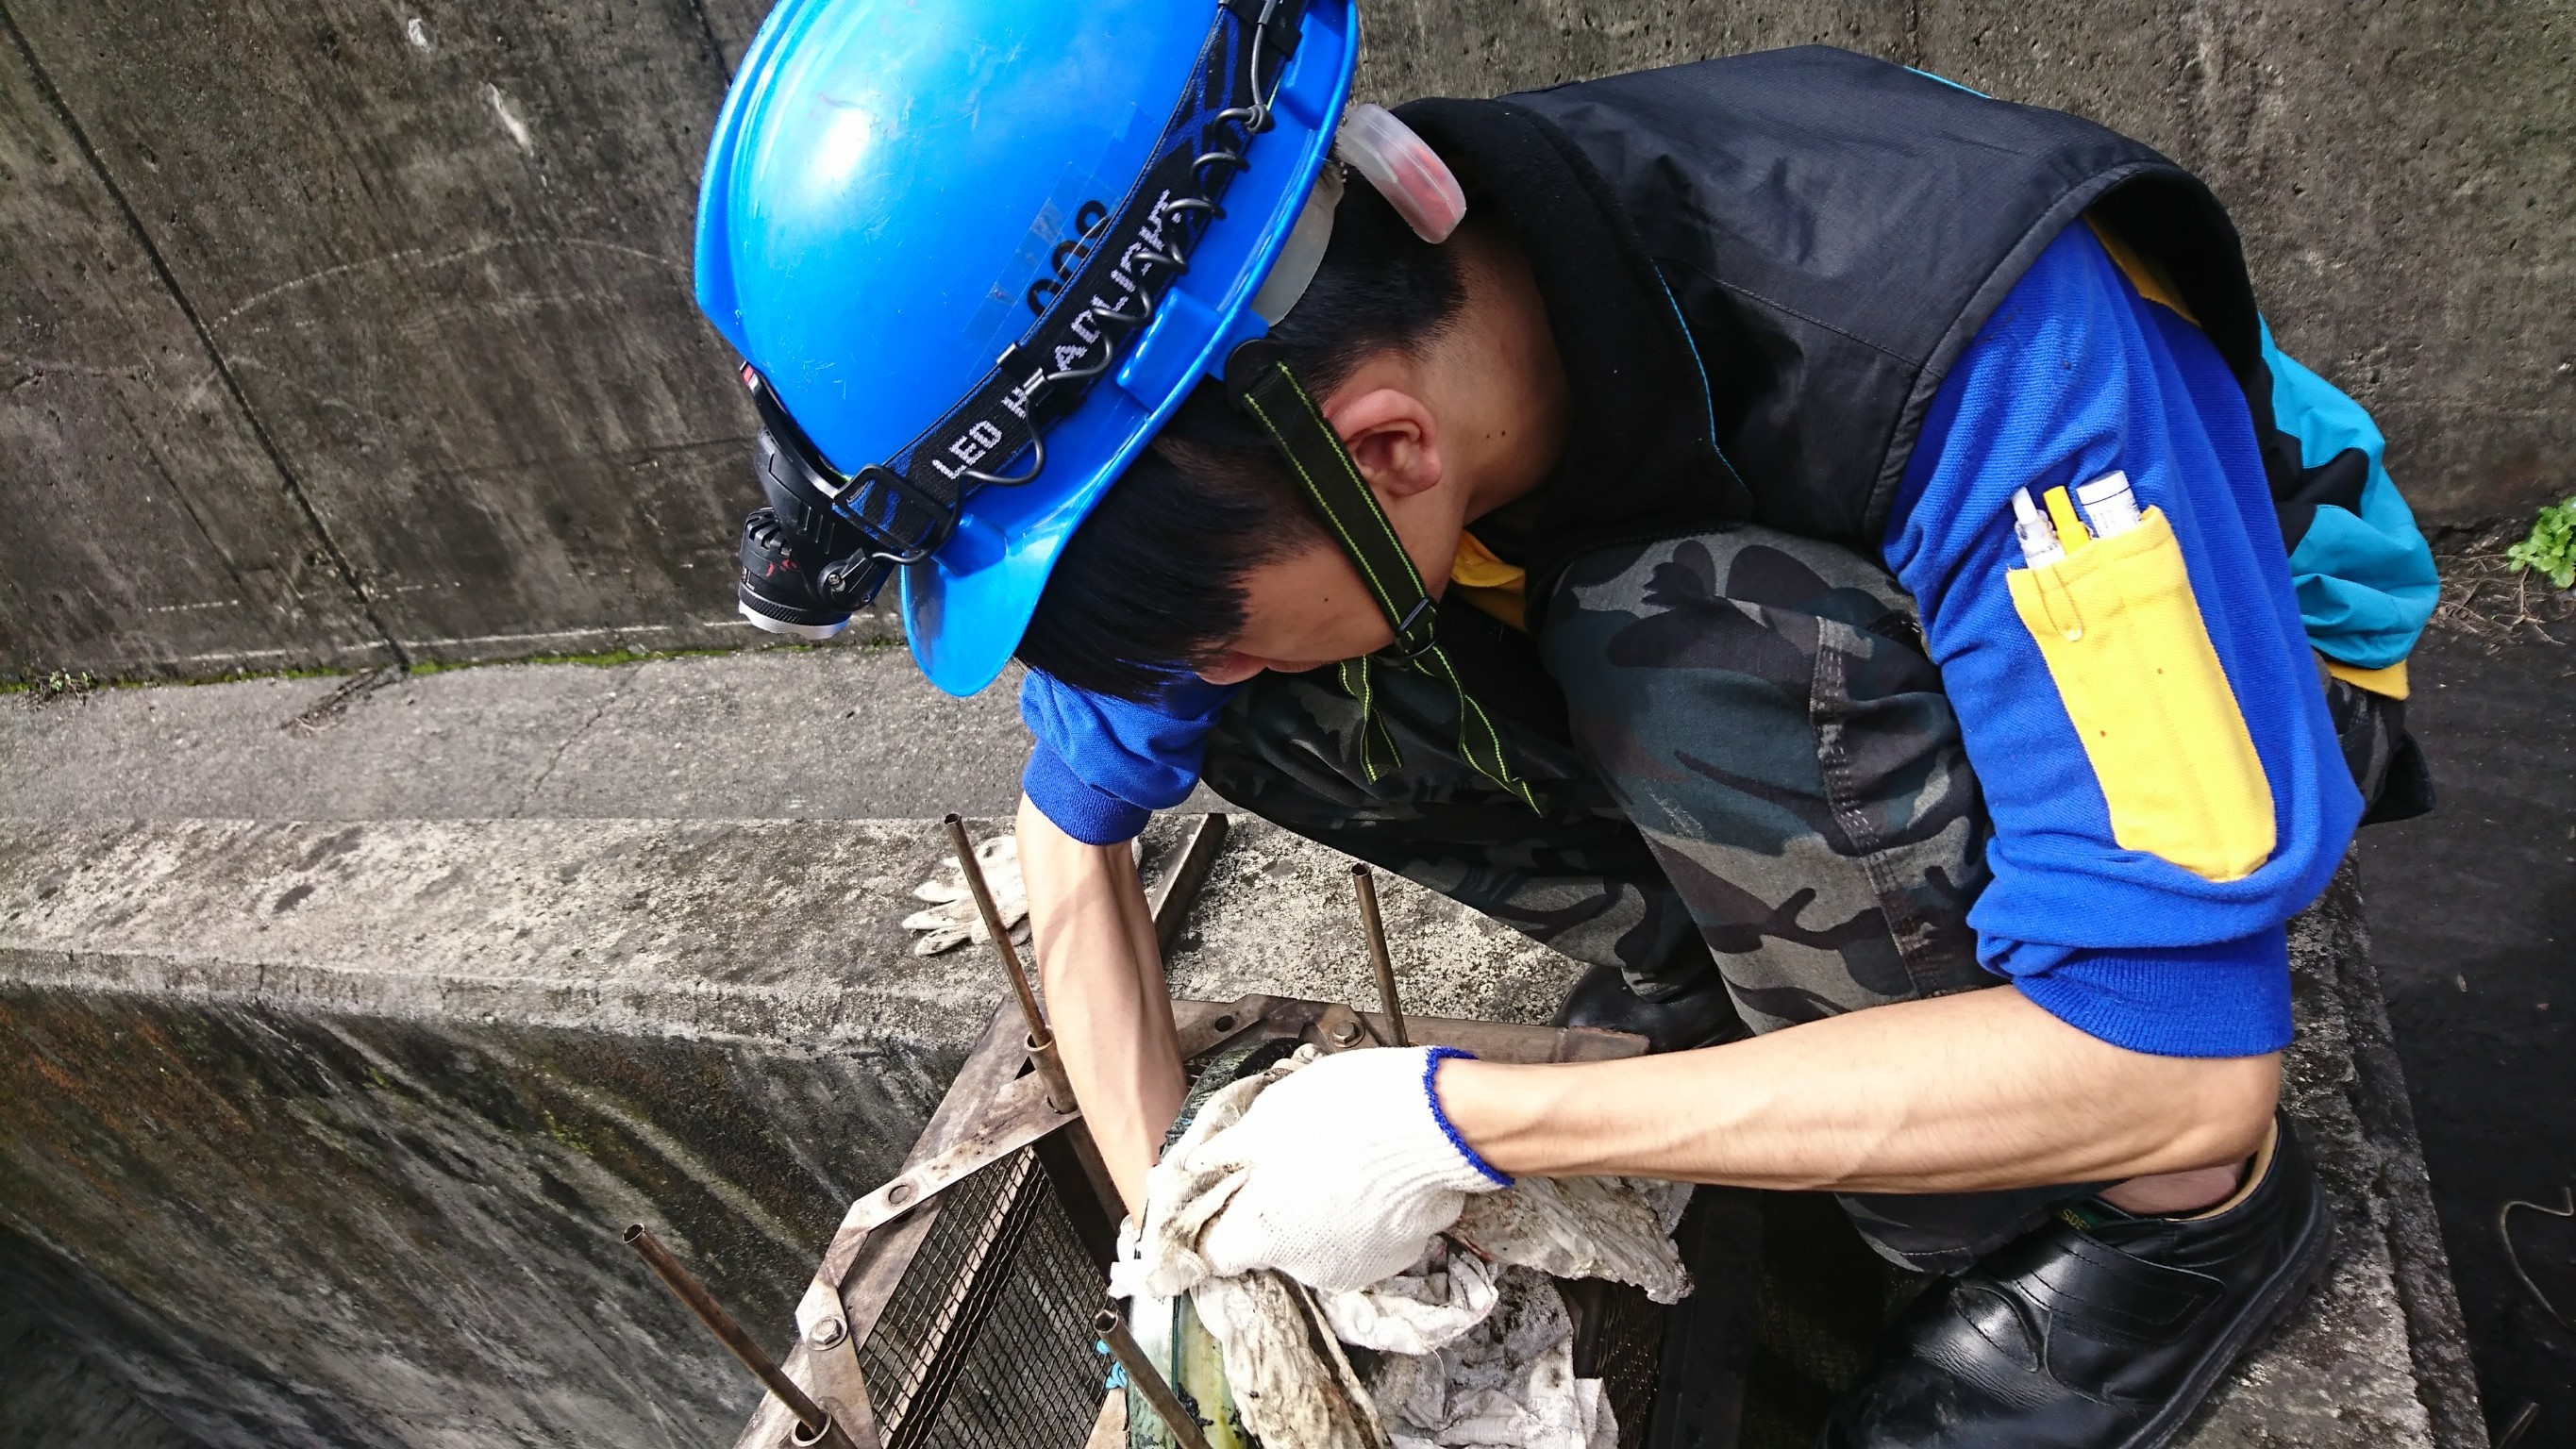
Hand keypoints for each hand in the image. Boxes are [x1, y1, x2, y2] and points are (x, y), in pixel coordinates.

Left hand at [1140, 1045, 1510, 1294]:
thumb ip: (1224, 1154)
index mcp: (1260, 1236)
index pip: (1212, 1254)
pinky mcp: (1398, 1259)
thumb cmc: (1344, 1112)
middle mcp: (1304, 1268)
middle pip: (1269, 1246)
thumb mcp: (1265, 1117)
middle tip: (1286, 1162)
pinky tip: (1369, 1176)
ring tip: (1336, 1162)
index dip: (1211, 1223)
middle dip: (1272, 1209)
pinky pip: (1363, 1239)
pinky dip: (1362, 1215)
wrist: (1434, 1120)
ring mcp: (1356, 1269)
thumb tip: (1197, 1169)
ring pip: (1318, 1243)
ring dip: (1319, 1212)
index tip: (1217, 1201)